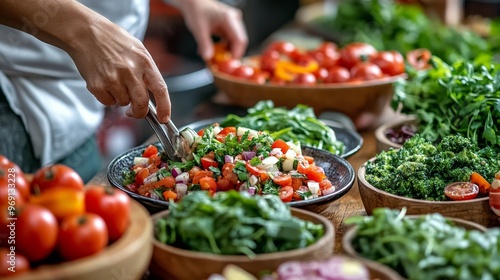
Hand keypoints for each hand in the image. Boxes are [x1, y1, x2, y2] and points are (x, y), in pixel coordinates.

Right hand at [0, 0, 171, 122]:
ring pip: (123, 103)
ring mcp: (113, 78)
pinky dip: (107, 98)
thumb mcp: (138, 50)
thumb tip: (153, 95)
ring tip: (114, 82)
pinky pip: (107, 102)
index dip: (165, 107)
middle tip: (135, 111)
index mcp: (145, 62)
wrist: (85, 32)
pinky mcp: (97, 85)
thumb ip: (147, 71)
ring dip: (121, 99)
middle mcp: (131, 71)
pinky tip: (104, 83)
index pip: (161, 90)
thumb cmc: (112, 40)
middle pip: (142, 103)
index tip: (164, 118)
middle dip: (139, 112)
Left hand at [175, 0, 247, 60]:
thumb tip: (208, 58)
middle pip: (240, 42)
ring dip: (228, 52)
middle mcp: (234, 20)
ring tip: (217, 58)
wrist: (194, 4)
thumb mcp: (198, 29)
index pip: (240, 39)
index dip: (237, 53)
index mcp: (229, 18)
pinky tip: (216, 51)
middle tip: (223, 64)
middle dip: (232, 54)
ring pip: (236, 42)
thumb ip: (204, 44)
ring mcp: (234, 23)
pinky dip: (225, 48)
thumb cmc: (196, 11)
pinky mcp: (230, 27)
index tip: (230, 64)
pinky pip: (231, 40)